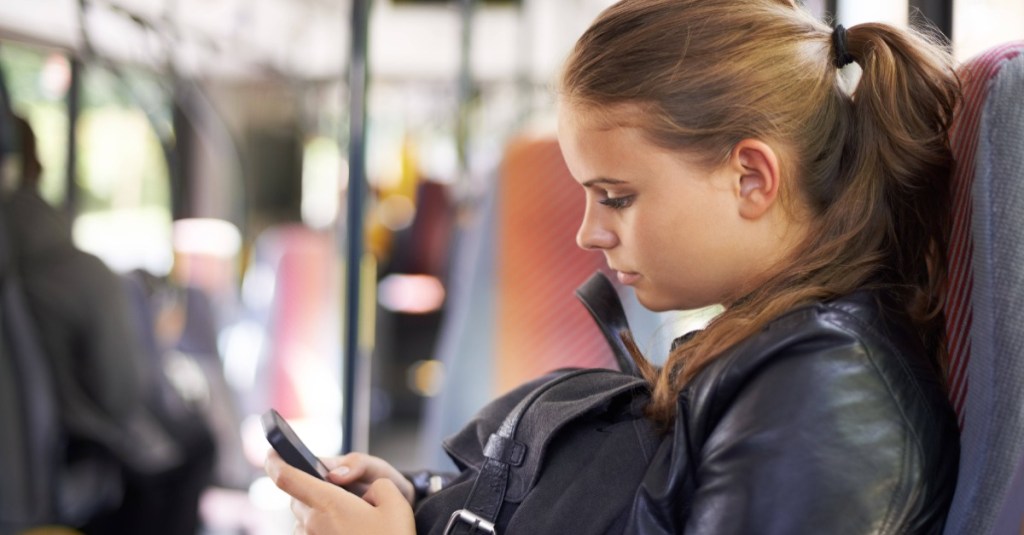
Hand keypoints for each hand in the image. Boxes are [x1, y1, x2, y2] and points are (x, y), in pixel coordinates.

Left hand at [265, 450, 415, 534]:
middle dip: (310, 489)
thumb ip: (378, 485)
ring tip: (349, 518)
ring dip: (317, 512)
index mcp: (329, 504)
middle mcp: (314, 524)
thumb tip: (367, 493)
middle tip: (336, 490)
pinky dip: (322, 529)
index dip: (275, 462)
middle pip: (298, 498)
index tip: (271, 452)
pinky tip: (348, 531)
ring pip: (304, 520)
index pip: (288, 478)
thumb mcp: (396, 503)